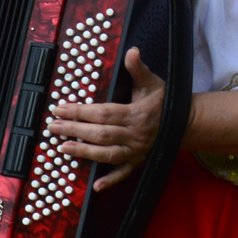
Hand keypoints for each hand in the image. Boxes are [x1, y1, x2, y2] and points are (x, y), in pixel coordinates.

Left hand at [48, 47, 165, 189]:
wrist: (185, 122)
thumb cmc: (164, 102)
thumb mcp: (152, 83)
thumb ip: (138, 69)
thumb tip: (132, 51)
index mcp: (136, 114)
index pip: (103, 113)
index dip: (79, 111)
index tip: (60, 108)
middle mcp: (136, 134)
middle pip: (100, 134)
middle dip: (74, 130)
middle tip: (52, 127)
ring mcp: (137, 151)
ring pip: (107, 154)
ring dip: (84, 153)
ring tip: (62, 147)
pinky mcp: (138, 162)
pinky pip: (124, 173)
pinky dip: (111, 180)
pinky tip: (96, 186)